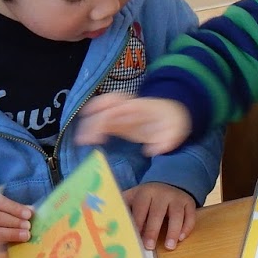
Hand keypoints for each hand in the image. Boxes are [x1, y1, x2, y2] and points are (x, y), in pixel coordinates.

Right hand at [75, 92, 191, 155]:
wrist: (173, 110)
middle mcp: (127, 107)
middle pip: (104, 108)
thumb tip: (152, 150)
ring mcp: (122, 111)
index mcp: (139, 108)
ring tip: (80, 139)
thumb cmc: (174, 121)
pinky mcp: (120, 118)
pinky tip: (86, 137)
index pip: (117, 110)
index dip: (104, 120)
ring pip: (100, 109)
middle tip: (82, 140)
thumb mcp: (177, 130)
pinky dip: (92, 123)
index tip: (97, 136)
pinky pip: (102, 116)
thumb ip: (168, 140)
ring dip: (88, 121)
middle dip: (91, 122)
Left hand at [126, 182, 197, 250]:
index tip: (134, 237)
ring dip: (173, 231)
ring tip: (169, 247)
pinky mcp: (189, 203)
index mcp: (146, 192)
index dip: (137, 223)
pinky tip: (181, 238)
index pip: (141, 208)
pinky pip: (190, 216)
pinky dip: (187, 227)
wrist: (170, 182)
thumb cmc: (147, 197)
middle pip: (158, 213)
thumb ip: (123, 205)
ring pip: (176, 215)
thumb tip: (105, 219)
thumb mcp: (134, 196)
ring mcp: (177, 198)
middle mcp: (162, 194)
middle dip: (153, 230)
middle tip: (149, 246)